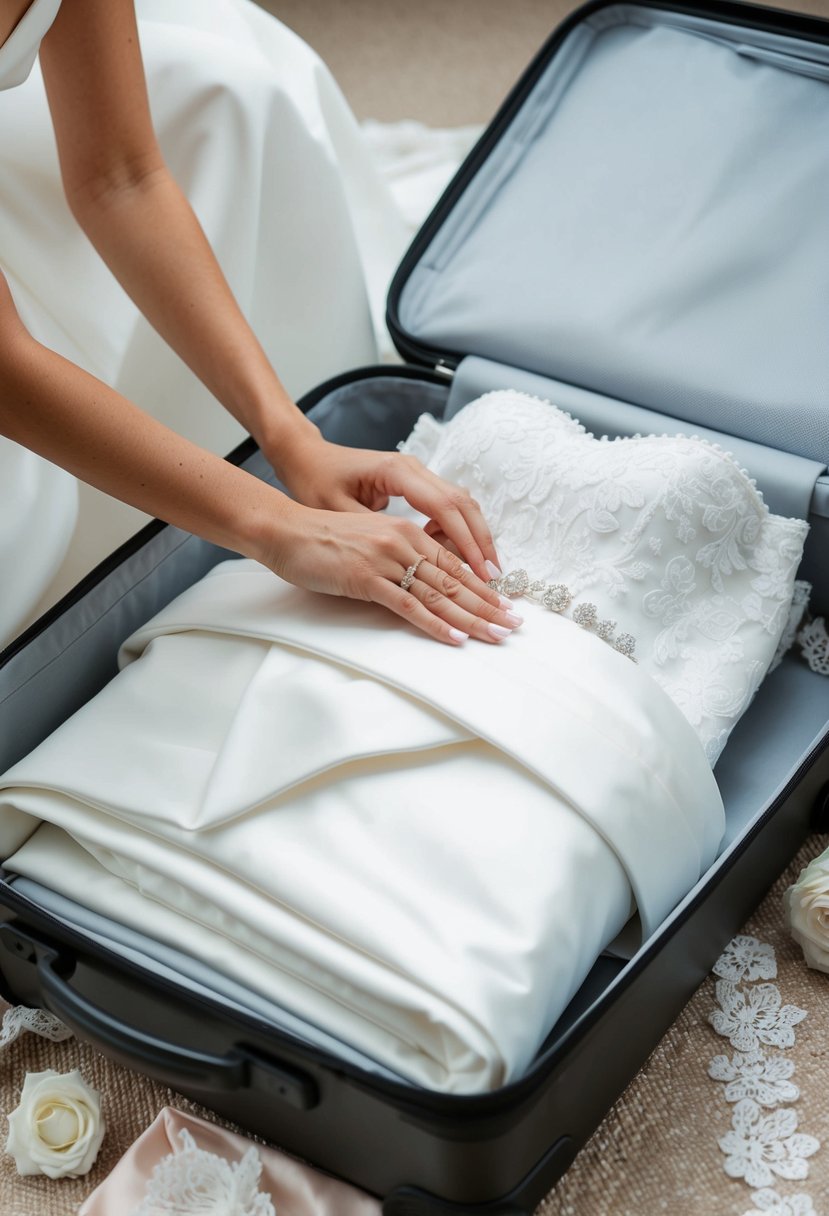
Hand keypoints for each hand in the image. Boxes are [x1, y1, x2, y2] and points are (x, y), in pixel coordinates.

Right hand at [263, 500, 522, 646]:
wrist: (287, 531)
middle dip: (488, 606)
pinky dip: (434, 624)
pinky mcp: (366, 579)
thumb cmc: (325, 539)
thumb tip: (427, 583)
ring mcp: (386, 560)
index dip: (484, 588)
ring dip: (470, 618)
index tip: (506, 606)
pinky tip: (453, 638)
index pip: (455, 564)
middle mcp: (403, 542)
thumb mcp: (372, 542)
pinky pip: (408, 606)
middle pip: (455, 580)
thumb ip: (401, 557)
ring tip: (495, 635)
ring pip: (438, 594)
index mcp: (407, 532)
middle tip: (514, 626)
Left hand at [276, 432, 500, 583]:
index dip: (467, 542)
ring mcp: (417, 474)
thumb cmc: (316, 481)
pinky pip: (446, 508)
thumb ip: (373, 535)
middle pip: (462, 504)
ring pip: (460, 505)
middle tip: (494, 577)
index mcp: (397, 472)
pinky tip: (458, 557)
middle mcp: (414, 469)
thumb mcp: (338, 512)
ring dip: (474, 538)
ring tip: (486, 573)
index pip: (445, 507)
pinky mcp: (414, 485)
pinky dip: (458, 532)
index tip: (481, 571)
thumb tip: (404, 564)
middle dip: (481, 542)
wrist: (305, 457)